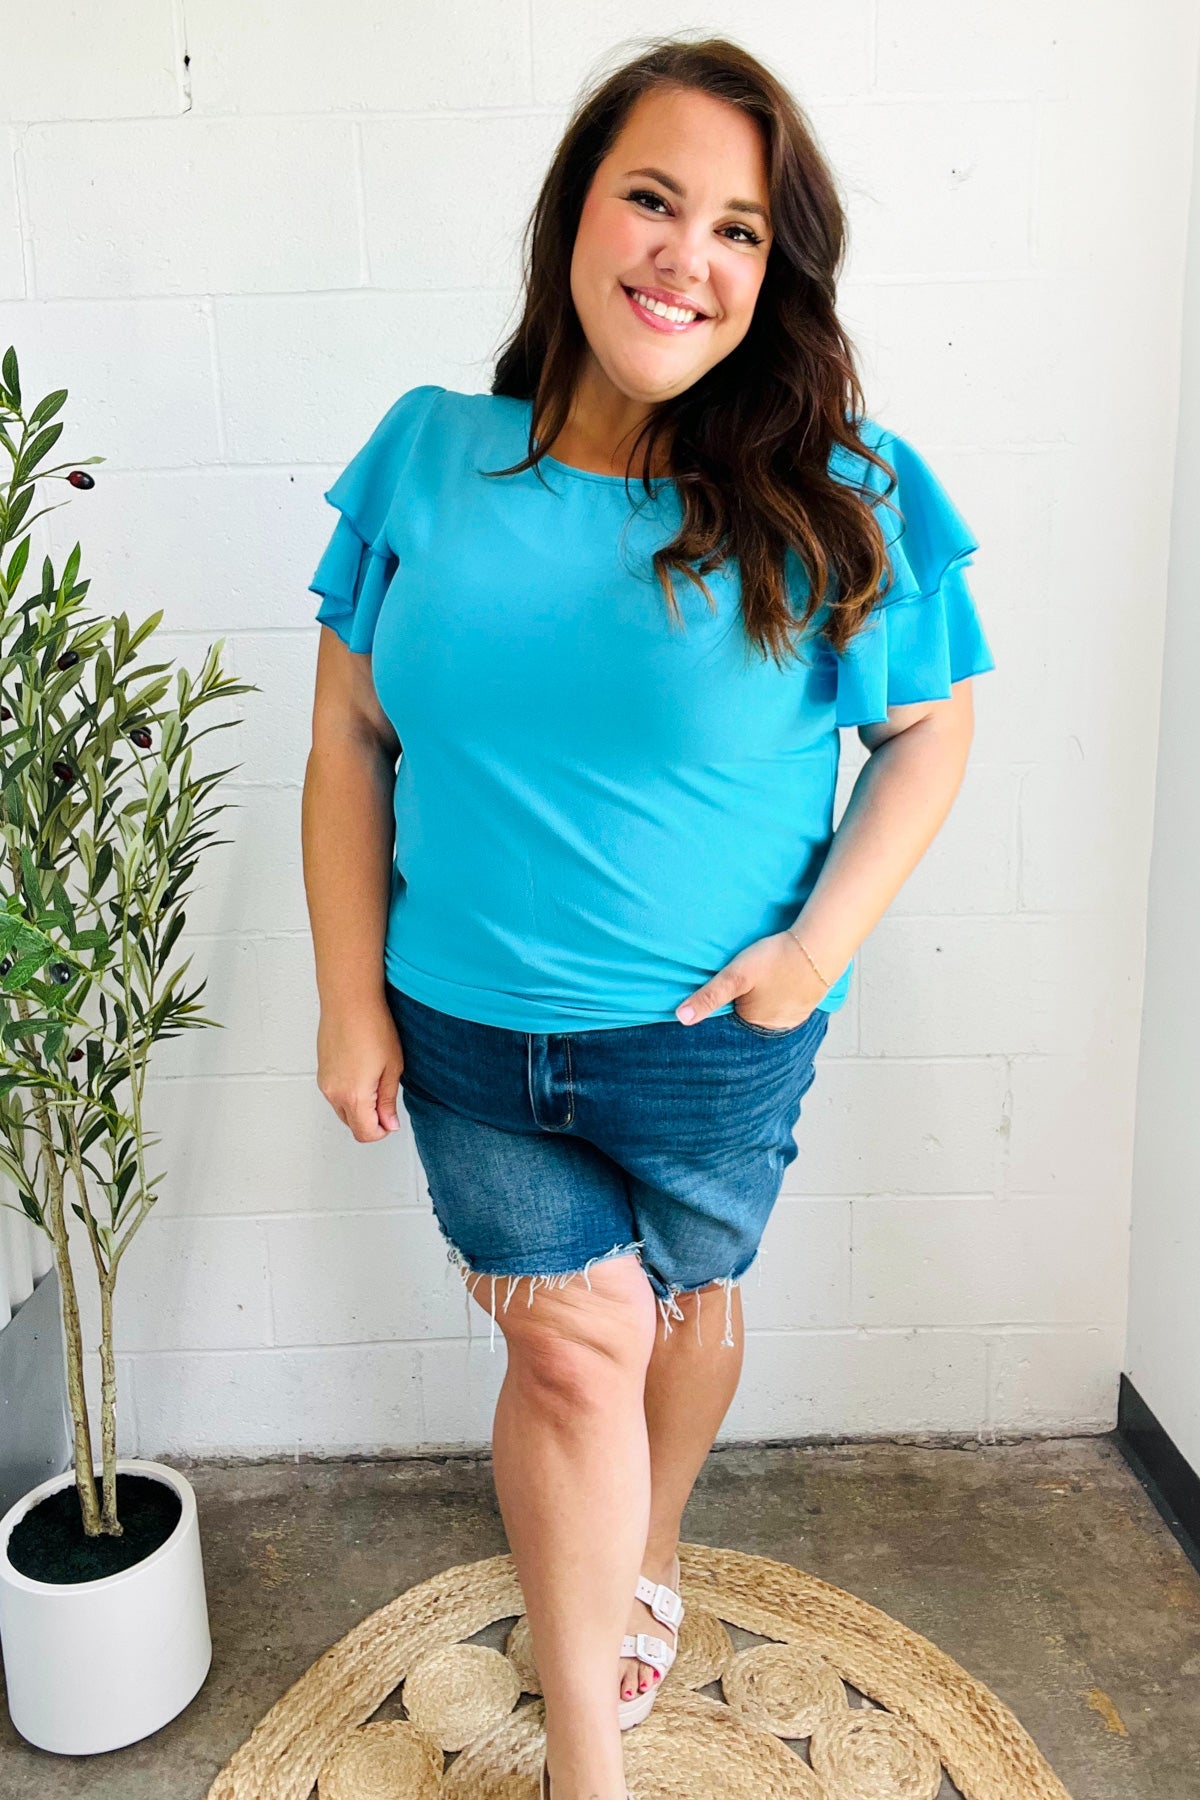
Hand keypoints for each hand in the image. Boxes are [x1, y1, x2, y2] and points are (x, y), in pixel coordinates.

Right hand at [316, 992, 403, 1140]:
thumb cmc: (373, 1027)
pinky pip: (335, 1094)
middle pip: (352, 1125)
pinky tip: (363, 1071)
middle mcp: (334, 1093)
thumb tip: (389, 1123)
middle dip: (371, 1121)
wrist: (349, 1001)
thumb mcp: (392, 1067)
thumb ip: (388, 1100)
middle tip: (387, 1099)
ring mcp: (325, 1083)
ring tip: (376, 1080)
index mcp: (354, 1096)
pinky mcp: (322, 1072)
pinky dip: (349, 1093)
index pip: (366, 1133)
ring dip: (359, 1107)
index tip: (392, 1119)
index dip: (382, 1131)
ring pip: (343, 1110)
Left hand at [675, 929, 828, 1029]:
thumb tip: (681, 1018)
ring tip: (761, 982)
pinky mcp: (806, 1006)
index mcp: (755, 1026)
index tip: (726, 991)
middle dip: (743, 1005)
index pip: (730, 1023)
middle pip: (749, 1018)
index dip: (724, 1008)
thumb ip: (709, 997)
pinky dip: (779, 997)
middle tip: (746, 982)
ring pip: (768, 1012)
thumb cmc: (776, 959)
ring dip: (762, 1001)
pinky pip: (785, 1006)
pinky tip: (778, 983)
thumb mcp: (736, 976)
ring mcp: (793, 1018)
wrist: (819, 946)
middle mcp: (775, 1028)